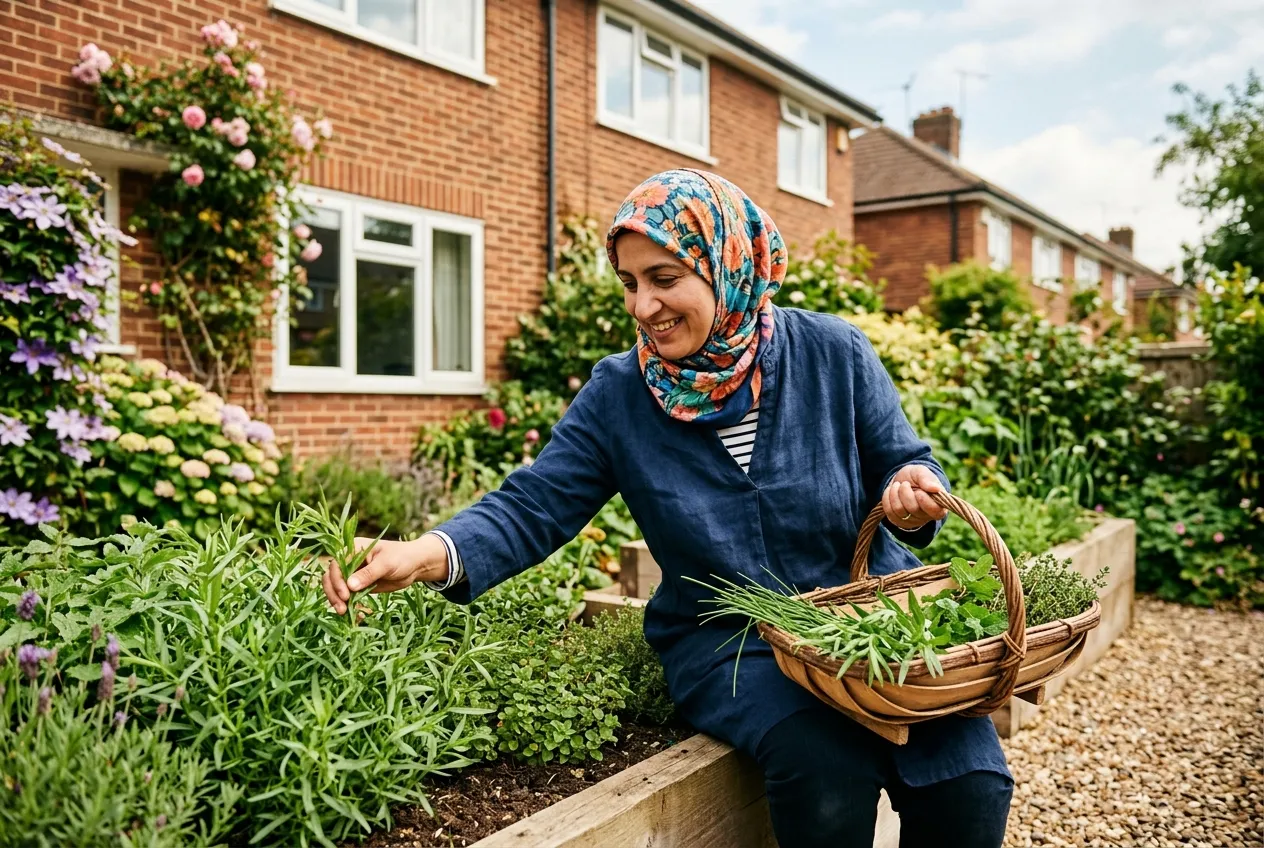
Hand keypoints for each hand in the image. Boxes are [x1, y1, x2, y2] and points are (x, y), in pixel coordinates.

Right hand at [322, 535, 448, 613]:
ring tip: (344, 613)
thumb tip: (350, 586)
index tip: (346, 594)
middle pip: (331, 577)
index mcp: (353, 549)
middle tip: (341, 609)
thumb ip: (369, 574)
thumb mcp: (386, 564)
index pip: (336, 565)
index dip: (337, 580)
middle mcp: (349, 561)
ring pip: (336, 588)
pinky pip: (347, 597)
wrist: (415, 565)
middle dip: (333, 593)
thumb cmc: (402, 557)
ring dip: (337, 601)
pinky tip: (356, 615)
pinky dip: (349, 606)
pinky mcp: (358, 586)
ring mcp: (352, 574)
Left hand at [882, 465, 948, 530]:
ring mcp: (912, 521)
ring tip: (898, 485)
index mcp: (939, 505)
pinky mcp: (899, 522)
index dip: (925, 502)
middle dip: (905, 492)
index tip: (919, 491)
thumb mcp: (921, 471)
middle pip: (913, 509)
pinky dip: (887, 499)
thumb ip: (927, 478)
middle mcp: (927, 516)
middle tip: (905, 484)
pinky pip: (889, 512)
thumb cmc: (915, 477)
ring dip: (895, 494)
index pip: (936, 512)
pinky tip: (891, 492)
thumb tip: (935, 488)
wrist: (901, 481)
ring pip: (899, 511)